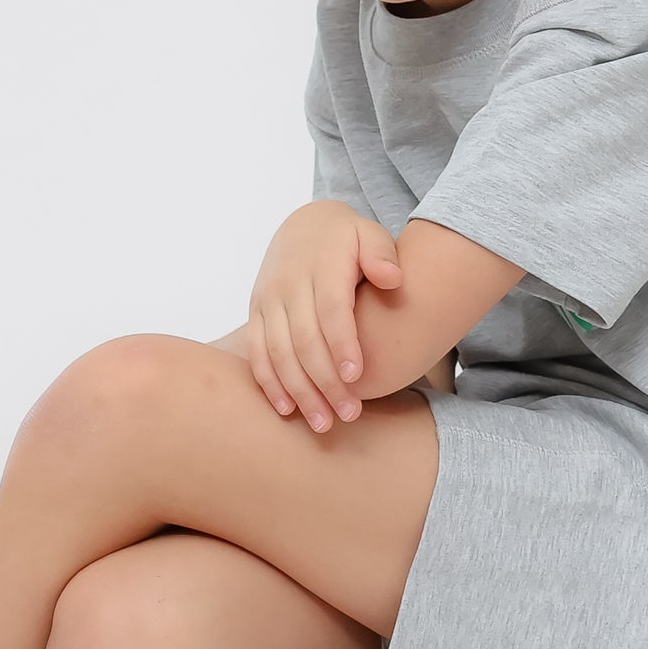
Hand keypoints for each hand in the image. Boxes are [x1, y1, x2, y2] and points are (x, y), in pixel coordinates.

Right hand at [247, 201, 403, 430]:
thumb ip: (382, 255)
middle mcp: (289, 284)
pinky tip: (287, 409)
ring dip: (299, 391)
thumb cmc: (347, 239)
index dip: (342, 343)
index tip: (357, 376)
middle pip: (305, 340)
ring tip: (323, 423)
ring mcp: (268, 300)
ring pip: (278, 353)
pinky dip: (269, 382)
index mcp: (321, 266)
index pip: (331, 310)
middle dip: (325, 381)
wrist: (305, 226)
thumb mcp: (370, 234)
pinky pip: (257, 352)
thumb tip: (392, 278)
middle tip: (350, 414)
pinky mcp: (255, 314)